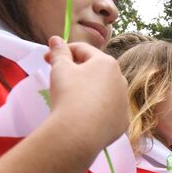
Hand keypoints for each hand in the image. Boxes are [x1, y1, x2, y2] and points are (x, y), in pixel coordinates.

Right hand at [45, 36, 128, 151]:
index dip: (63, 52)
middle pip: (96, 70)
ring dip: (90, 91)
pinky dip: (97, 111)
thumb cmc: (69, 94)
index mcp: (107, 63)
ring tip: (72, 99)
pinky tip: (84, 116)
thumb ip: (59, 52)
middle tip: (59, 78)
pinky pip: (108, 111)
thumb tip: (56, 39)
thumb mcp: (60, 69)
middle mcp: (121, 80)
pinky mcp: (122, 121)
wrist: (79, 133)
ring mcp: (124, 102)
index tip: (47, 59)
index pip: (83, 50)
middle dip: (78, 70)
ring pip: (104, 91)